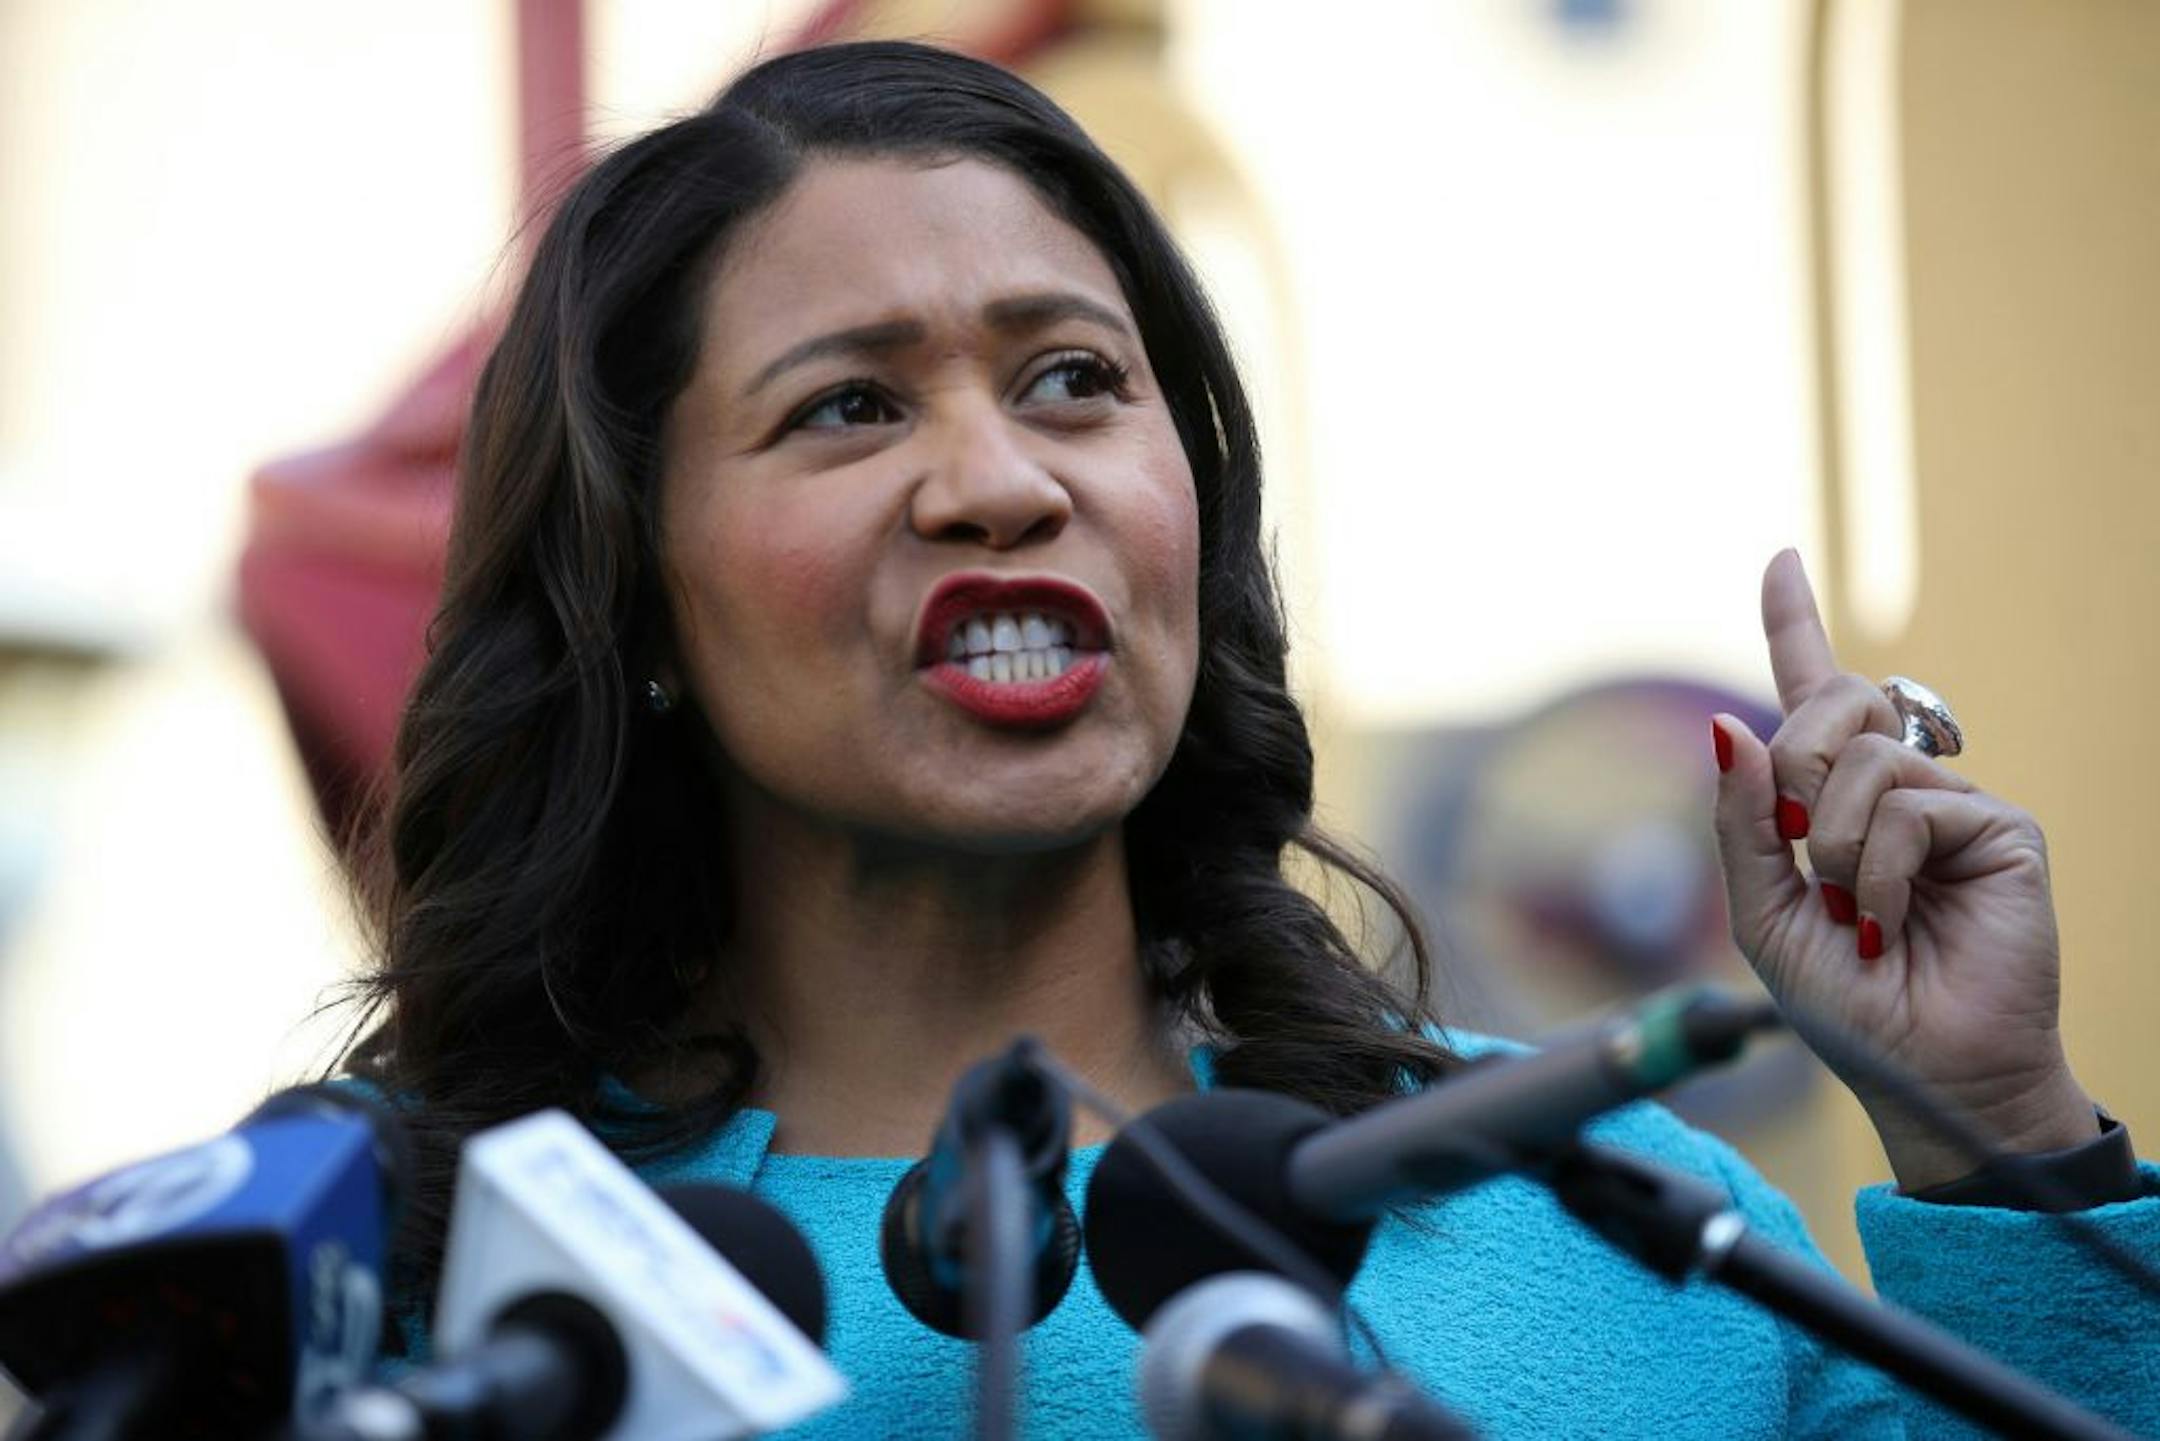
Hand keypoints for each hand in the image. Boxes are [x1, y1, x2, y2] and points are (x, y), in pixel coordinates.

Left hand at [1710, 550, 2095, 1189]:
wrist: (1922, 1074)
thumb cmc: (1848, 1004)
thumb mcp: (1762, 912)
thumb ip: (1741, 821)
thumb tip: (1728, 724)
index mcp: (1833, 801)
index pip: (1812, 694)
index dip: (1794, 624)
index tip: (1780, 560)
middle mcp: (1896, 786)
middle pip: (1829, 705)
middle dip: (1793, 775)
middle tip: (1805, 853)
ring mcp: (1952, 801)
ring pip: (1862, 759)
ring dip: (1833, 848)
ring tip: (1858, 913)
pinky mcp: (2001, 827)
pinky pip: (1909, 808)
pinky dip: (1879, 873)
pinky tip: (1891, 921)